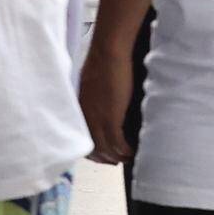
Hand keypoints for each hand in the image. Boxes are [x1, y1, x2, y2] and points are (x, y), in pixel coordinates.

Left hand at [81, 30, 138, 165]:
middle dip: (106, 158)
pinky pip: (118, 143)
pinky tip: (133, 151)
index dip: (95, 150)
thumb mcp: (92, 84)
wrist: (108, 53)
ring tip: (129, 157)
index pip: (84, 139)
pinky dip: (126, 150)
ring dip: (118, 157)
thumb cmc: (102, 61)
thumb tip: (104, 103)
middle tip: (118, 161)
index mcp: (79, 111)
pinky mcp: (111, 118)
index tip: (105, 154)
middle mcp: (85, 119)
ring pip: (106, 149)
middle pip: (94, 149)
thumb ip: (94, 98)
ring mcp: (96, 120)